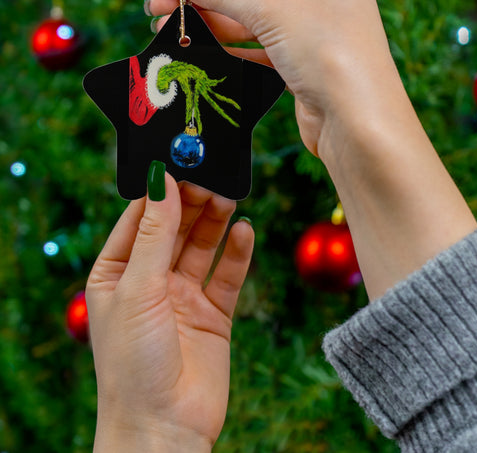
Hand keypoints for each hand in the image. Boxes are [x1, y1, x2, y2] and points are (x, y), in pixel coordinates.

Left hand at [86, 172, 253, 451]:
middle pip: (174, 229)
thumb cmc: (133, 363)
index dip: (159, 192)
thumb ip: (154, 234)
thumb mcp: (138, 288)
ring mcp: (183, 296)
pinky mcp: (213, 313)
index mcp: (117, 273)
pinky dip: (237, 253)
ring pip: (202, 246)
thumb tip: (161, 182)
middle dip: (191, 204)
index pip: (139, 219)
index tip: (180, 164)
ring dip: (215, 222)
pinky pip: (227, 275)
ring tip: (229, 198)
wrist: (165, 428)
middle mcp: (150, 281)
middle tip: (211, 179)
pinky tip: (245, 232)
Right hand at [148, 0, 397, 156]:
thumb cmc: (331, 55)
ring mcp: (311, 30)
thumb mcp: (274, 12)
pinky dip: (229, 47)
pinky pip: (258, 47)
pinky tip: (200, 48)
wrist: (358, 124)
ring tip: (170, 28)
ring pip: (251, 19)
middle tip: (158, 6)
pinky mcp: (302, 63)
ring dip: (211, 23)